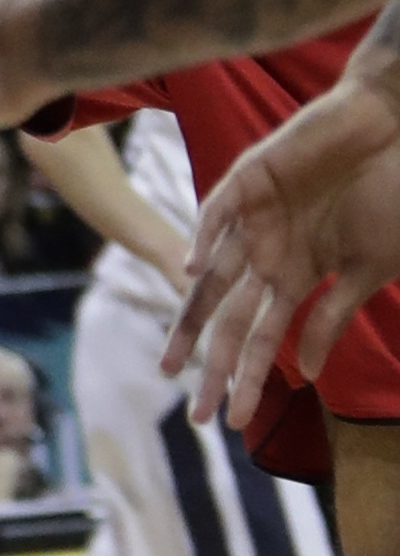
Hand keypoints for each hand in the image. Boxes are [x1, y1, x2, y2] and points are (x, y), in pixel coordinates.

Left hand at [167, 78, 399, 425]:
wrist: (391, 133)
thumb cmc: (387, 198)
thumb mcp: (365, 270)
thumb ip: (331, 317)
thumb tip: (305, 371)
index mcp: (293, 275)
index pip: (259, 336)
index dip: (243, 377)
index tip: (231, 423)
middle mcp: (265, 252)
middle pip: (227, 317)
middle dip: (211, 365)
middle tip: (194, 413)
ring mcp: (254, 217)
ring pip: (211, 274)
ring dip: (194, 317)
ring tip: (177, 360)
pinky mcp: (250, 177)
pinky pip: (221, 209)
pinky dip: (207, 235)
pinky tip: (194, 266)